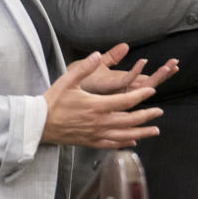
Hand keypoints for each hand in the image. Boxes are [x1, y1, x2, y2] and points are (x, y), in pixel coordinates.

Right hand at [41, 51, 163, 148]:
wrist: (38, 125)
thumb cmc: (53, 102)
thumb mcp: (68, 80)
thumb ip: (85, 67)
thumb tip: (98, 53)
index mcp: (97, 106)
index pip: (126, 101)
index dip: (141, 96)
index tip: (152, 91)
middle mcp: (99, 122)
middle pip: (130, 120)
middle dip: (147, 116)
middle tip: (159, 112)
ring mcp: (96, 134)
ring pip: (125, 135)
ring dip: (142, 132)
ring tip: (155, 130)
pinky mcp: (90, 142)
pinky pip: (112, 145)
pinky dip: (125, 144)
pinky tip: (133, 143)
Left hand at [80, 42, 178, 93]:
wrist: (62, 88)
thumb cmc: (77, 81)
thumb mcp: (98, 65)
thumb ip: (112, 56)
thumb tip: (126, 45)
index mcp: (121, 85)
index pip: (146, 80)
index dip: (160, 73)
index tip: (173, 65)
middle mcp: (121, 89)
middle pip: (148, 83)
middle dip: (163, 74)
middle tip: (175, 65)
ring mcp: (116, 90)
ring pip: (142, 85)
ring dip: (156, 74)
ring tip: (168, 65)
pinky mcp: (108, 87)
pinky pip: (125, 81)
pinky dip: (136, 72)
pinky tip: (143, 62)